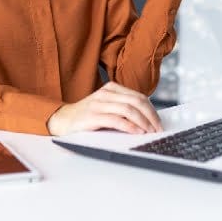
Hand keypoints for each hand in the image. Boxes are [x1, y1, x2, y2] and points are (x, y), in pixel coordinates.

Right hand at [47, 82, 162, 135]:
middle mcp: (105, 93)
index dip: (152, 110)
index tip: (159, 122)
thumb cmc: (87, 116)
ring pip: (128, 109)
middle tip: (158, 129)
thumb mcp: (106, 106)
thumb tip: (148, 120)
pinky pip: (116, 119)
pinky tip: (136, 132)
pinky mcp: (92, 116)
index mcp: (111, 88)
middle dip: (150, 116)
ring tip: (150, 132)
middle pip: (136, 101)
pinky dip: (129, 126)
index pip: (138, 96)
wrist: (62, 120)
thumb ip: (122, 108)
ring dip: (143, 122)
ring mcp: (98, 104)